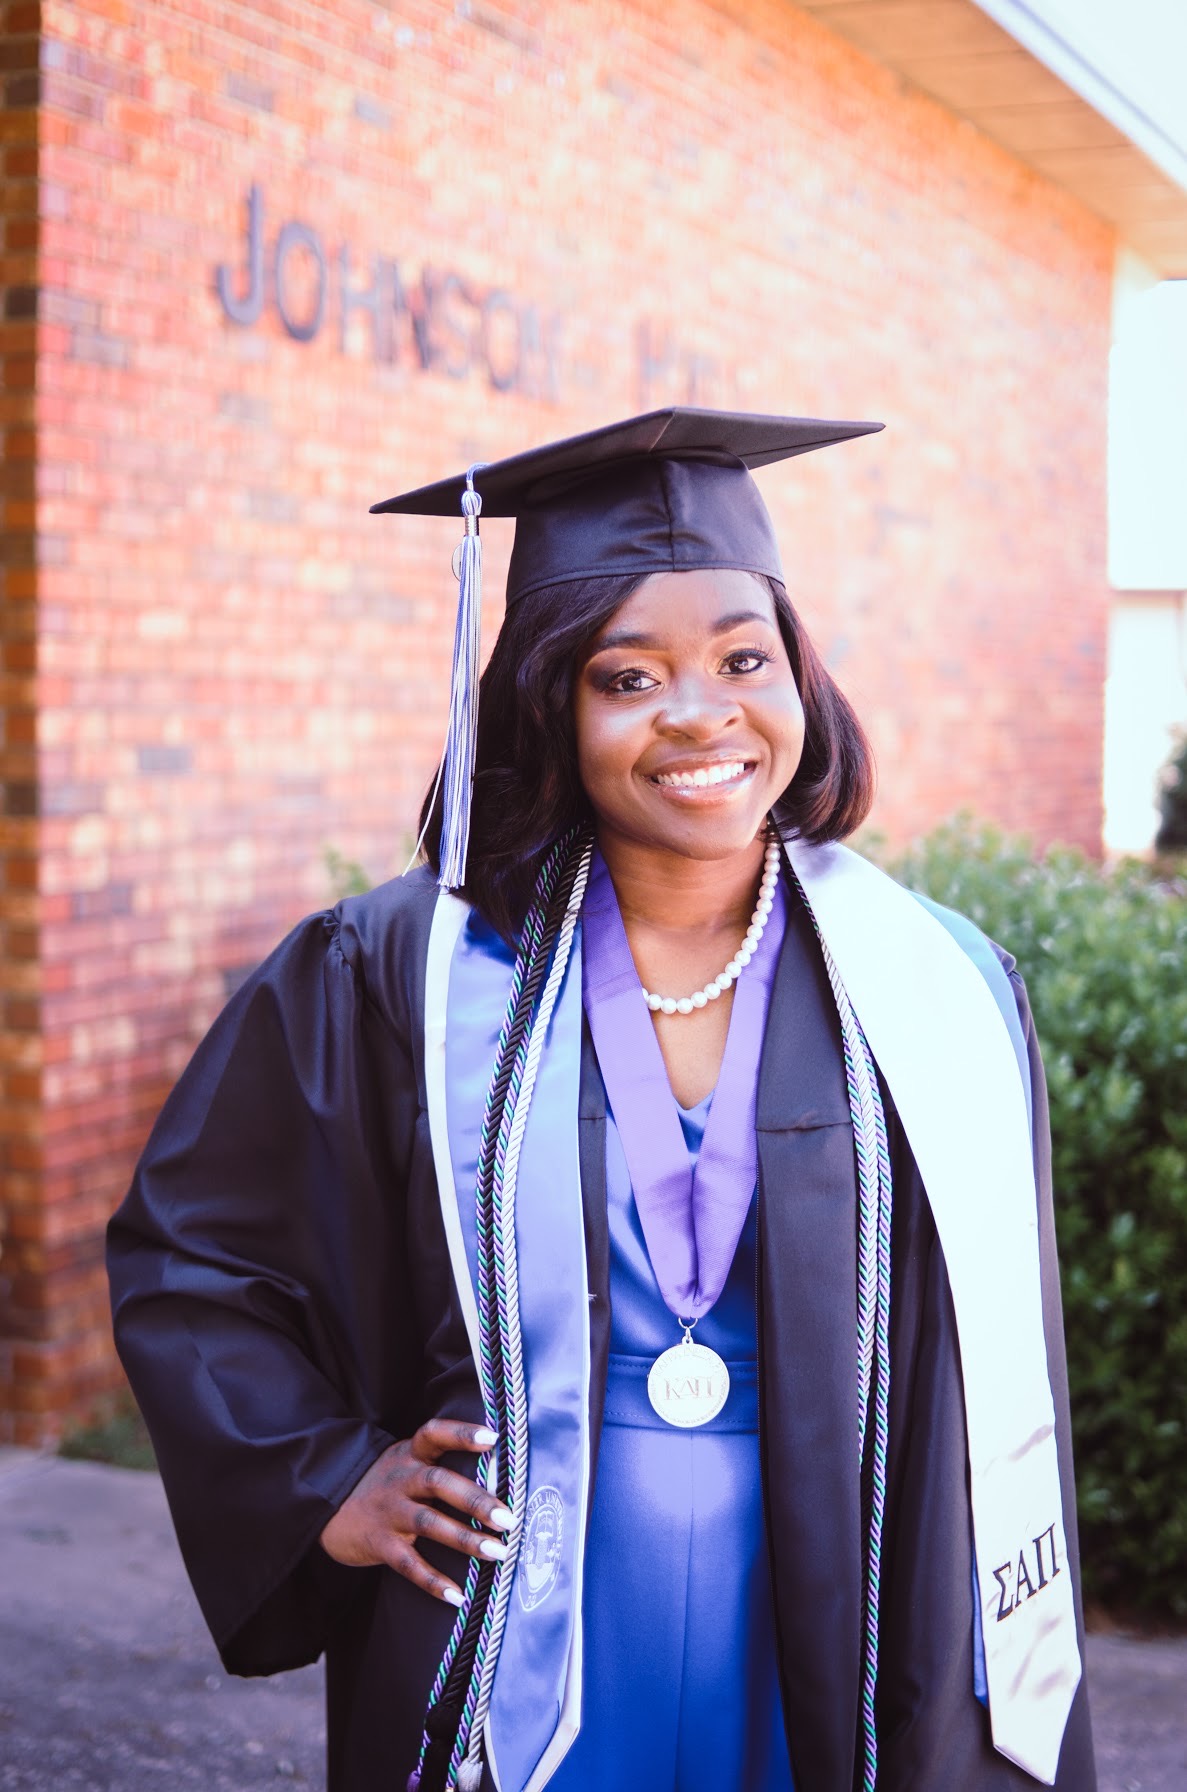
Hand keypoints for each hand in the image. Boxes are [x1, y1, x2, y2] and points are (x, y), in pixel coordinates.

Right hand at [319, 1419, 510, 1605]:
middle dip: (476, 1500)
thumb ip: (437, 1464)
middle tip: (509, 1519)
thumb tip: (495, 1475)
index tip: (492, 1438)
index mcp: (409, 1455)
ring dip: (466, 1538)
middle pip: (439, 1482)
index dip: (461, 1433)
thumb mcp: (403, 1462)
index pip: (434, 1434)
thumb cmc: (383, 1483)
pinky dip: (433, 1581)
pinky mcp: (379, 1543)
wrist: (325, 1504)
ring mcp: (389, 1511)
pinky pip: (408, 1563)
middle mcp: (401, 1479)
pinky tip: (457, 1596)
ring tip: (498, 1552)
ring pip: (430, 1523)